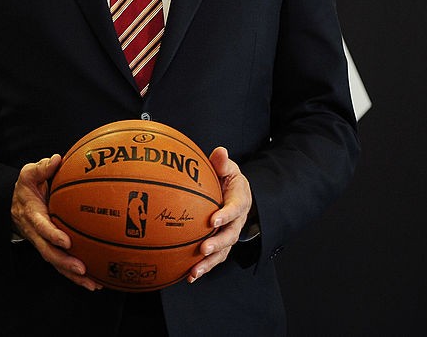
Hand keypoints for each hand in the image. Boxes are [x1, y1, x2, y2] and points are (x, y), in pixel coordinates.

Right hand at [10, 154, 101, 290]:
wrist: (13, 205)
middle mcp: (37, 234)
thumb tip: (57, 159)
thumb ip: (42, 168)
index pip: (41, 227)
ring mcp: (43, 244)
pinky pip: (62, 265)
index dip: (52, 235)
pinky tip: (95, 282)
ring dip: (72, 275)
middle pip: (49, 252)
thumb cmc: (26, 188)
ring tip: (92, 283)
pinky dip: (76, 276)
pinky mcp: (50, 249)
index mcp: (32, 215)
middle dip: (64, 263)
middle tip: (81, 268)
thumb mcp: (28, 174)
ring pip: (56, 263)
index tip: (66, 241)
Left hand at [188, 146, 252, 282]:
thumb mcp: (228, 168)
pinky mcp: (221, 245)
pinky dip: (202, 268)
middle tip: (203, 248)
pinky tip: (188, 276)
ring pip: (222, 253)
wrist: (236, 195)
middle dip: (217, 244)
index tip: (213, 219)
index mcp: (239, 202)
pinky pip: (213, 259)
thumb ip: (222, 163)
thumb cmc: (228, 179)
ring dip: (209, 263)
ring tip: (194, 271)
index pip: (234, 209)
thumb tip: (220, 150)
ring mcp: (229, 235)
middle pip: (230, 236)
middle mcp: (237, 222)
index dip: (225, 215)